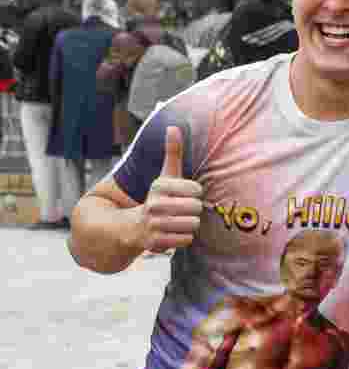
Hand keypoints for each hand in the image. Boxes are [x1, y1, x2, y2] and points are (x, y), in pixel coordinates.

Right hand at [137, 126, 203, 252]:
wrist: (130, 227)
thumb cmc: (157, 198)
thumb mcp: (165, 175)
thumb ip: (172, 152)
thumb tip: (174, 126)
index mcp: (160, 186)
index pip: (197, 190)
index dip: (194, 194)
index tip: (183, 195)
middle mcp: (155, 204)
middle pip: (196, 208)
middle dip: (193, 211)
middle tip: (180, 211)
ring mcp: (154, 224)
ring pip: (193, 225)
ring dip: (189, 225)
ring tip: (176, 222)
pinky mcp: (154, 242)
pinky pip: (186, 240)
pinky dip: (183, 238)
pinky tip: (172, 234)